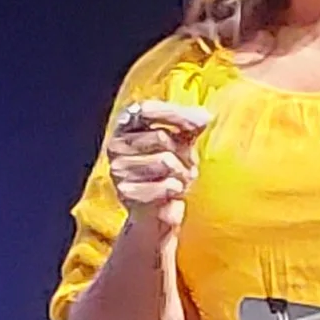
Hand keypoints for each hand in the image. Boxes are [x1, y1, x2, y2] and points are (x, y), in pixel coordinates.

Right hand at [107, 100, 211, 238]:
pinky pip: (165, 185)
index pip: (147, 110)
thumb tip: (204, 116)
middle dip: (181, 152)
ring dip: (181, 173)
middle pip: (160, 137)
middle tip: (182, 164)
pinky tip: (170, 193)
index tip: (202, 122)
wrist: (157, 210)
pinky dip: (176, 190)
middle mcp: (116, 144)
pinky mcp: (125, 192)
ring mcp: (118, 169)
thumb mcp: (181, 140)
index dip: (175, 114)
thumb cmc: (168, 169)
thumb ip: (189, 124)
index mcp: (126, 125)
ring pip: (165, 161)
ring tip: (177, 179)